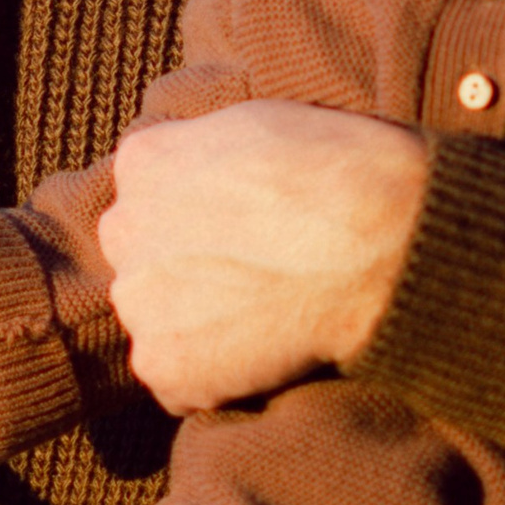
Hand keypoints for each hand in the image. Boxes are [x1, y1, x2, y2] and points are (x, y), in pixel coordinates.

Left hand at [98, 100, 429, 412]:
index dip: (199, 219)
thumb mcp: (256, 123)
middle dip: (186, 272)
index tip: (242, 231)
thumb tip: (203, 176)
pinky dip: (215, 379)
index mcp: (144, 161)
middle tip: (254, 278)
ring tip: (266, 316)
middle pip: (143, 260)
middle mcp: (124, 228)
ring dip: (198, 328)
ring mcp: (139, 300)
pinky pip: (177, 382)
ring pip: (157, 321)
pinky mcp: (163, 364)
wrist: (380, 240)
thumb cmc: (339, 171)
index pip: (149, 199)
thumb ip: (204, 152)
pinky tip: (265, 353)